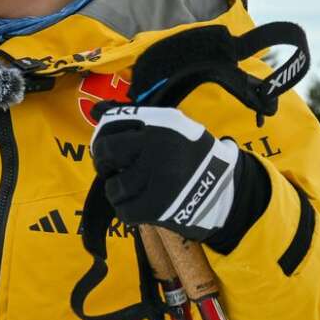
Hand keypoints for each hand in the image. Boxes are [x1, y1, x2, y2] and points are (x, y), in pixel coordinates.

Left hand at [90, 105, 266, 245]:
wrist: (224, 191)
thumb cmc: (191, 157)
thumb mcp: (172, 127)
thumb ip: (136, 118)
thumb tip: (95, 109)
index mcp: (163, 123)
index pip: (113, 122)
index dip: (103, 137)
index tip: (109, 148)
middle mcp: (160, 146)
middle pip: (106, 152)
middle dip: (104, 162)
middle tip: (114, 169)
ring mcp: (159, 177)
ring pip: (113, 186)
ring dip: (118, 189)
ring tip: (133, 187)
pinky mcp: (159, 206)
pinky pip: (124, 210)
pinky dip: (127, 208)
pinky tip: (138, 203)